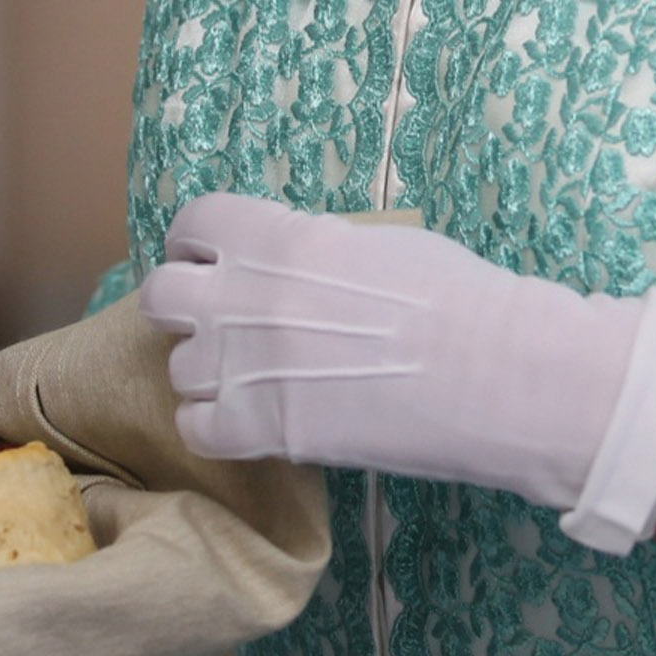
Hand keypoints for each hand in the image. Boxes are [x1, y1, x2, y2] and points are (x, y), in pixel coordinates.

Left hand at [138, 194, 655, 555]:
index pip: (193, 225)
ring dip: (211, 375)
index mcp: (276, 235)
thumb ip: (315, 251)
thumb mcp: (378, 244)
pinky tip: (256, 426)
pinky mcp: (259, 430)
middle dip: (186, 310)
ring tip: (257, 384)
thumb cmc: (457, 296)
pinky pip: (196, 428)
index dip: (197, 247)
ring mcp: (244, 364)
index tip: (213, 264)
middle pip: (161, 296)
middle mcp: (243, 294)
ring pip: (179, 369)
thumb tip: (298, 266)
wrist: (494, 370)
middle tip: (225, 326)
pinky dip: (219, 429)